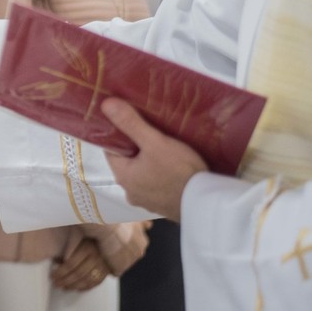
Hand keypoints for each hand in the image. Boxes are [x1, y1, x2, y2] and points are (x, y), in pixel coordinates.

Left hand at [51, 238, 109, 291]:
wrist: (110, 237)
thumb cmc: (90, 237)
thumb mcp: (78, 237)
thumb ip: (69, 248)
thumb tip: (57, 261)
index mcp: (87, 248)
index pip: (71, 264)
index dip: (61, 272)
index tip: (53, 275)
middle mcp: (97, 257)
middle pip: (78, 273)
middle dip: (65, 280)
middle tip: (56, 283)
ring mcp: (104, 265)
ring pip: (87, 280)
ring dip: (74, 286)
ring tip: (64, 287)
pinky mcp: (108, 271)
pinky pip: (97, 282)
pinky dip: (86, 287)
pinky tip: (77, 288)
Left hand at [102, 98, 207, 221]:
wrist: (206, 202)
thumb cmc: (179, 171)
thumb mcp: (155, 142)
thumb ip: (130, 123)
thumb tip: (105, 104)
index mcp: (122, 177)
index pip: (112, 150)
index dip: (120, 134)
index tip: (130, 121)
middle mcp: (130, 192)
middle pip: (128, 162)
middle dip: (137, 148)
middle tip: (151, 131)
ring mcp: (147, 201)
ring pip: (143, 174)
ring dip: (150, 162)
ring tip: (164, 147)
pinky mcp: (163, 206)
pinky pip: (157, 184)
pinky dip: (161, 175)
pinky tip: (174, 167)